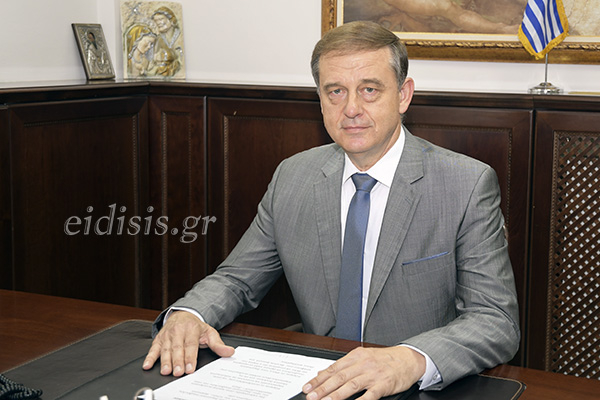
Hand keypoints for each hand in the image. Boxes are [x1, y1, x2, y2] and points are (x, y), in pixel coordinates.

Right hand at [142, 311, 234, 376]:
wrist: (183, 314)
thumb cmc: (196, 327)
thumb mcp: (210, 333)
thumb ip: (218, 344)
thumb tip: (229, 352)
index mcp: (192, 329)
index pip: (191, 345)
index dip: (190, 357)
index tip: (189, 368)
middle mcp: (178, 331)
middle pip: (177, 348)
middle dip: (177, 361)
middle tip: (178, 372)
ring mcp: (167, 334)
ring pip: (165, 349)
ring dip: (165, 361)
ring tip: (166, 371)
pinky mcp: (159, 338)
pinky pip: (153, 348)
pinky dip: (150, 357)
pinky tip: (147, 365)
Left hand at [302, 346, 424, 399]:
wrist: (408, 358)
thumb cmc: (384, 359)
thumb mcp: (362, 357)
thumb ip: (343, 366)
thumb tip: (322, 373)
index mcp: (355, 356)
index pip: (332, 368)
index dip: (318, 379)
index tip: (307, 387)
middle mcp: (362, 364)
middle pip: (339, 377)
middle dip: (323, 388)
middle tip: (310, 396)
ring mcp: (373, 374)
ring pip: (351, 385)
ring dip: (335, 395)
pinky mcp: (384, 384)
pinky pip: (370, 394)